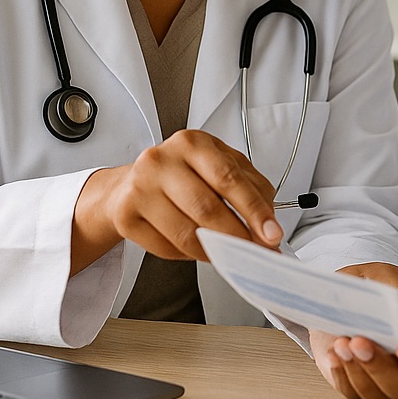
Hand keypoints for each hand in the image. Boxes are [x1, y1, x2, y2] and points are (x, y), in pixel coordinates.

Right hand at [70, 129, 280, 273]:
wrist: (129, 185)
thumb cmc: (182, 175)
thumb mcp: (218, 166)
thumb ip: (250, 188)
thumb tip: (270, 224)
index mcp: (192, 143)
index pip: (228, 178)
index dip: (254, 210)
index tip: (271, 234)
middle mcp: (162, 160)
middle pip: (206, 208)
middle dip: (237, 236)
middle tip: (255, 252)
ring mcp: (140, 188)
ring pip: (186, 234)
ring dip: (214, 251)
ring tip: (227, 254)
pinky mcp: (125, 215)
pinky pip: (166, 248)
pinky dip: (188, 255)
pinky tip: (195, 248)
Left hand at [310, 263, 397, 398]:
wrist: (348, 300)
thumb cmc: (375, 290)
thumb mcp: (385, 276)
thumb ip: (394, 287)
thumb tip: (395, 300)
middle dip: (380, 365)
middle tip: (361, 342)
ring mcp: (388, 387)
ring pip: (376, 392)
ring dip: (356, 368)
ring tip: (342, 342)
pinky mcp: (361, 390)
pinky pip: (352, 392)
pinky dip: (342, 373)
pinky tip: (335, 354)